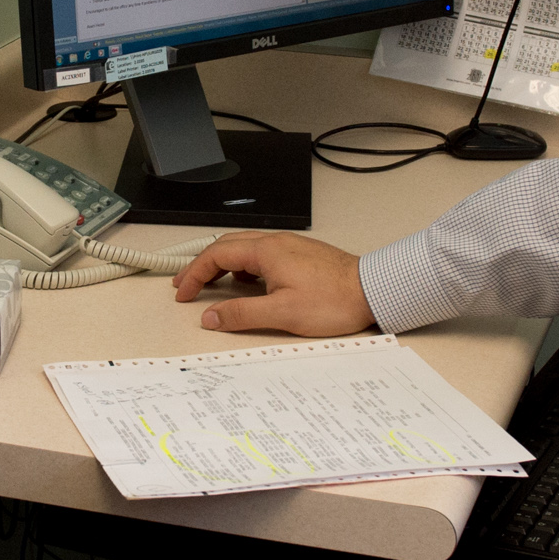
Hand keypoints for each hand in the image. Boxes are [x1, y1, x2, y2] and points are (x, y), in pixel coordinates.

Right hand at [171, 232, 374, 336]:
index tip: (184, 293)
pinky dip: (246, 267)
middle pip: (227, 246)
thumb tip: (212, 316)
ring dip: (224, 265)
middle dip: (203, 265)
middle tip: (187, 285)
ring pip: (245, 249)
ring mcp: (291, 247)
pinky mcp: (302, 256)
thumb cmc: (335, 300)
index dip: (194, 274)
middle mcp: (277, 243)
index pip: (216, 255)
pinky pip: (263, 255)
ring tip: (215, 286)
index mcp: (267, 251)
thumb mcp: (282, 313)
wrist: (374, 291)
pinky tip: (251, 284)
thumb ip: (241, 314)